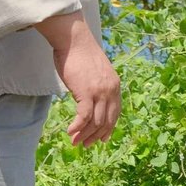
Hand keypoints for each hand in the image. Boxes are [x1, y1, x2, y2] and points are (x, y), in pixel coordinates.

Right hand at [50, 20, 120, 146]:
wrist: (74, 40)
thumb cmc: (80, 54)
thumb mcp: (95, 72)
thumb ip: (97, 86)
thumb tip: (91, 99)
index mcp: (115, 85)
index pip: (115, 113)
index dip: (109, 128)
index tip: (102, 139)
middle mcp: (111, 90)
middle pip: (106, 120)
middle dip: (95, 136)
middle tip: (84, 145)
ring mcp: (100, 92)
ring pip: (95, 122)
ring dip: (84, 135)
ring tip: (74, 142)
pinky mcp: (86, 92)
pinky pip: (84, 117)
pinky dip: (77, 127)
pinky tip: (70, 132)